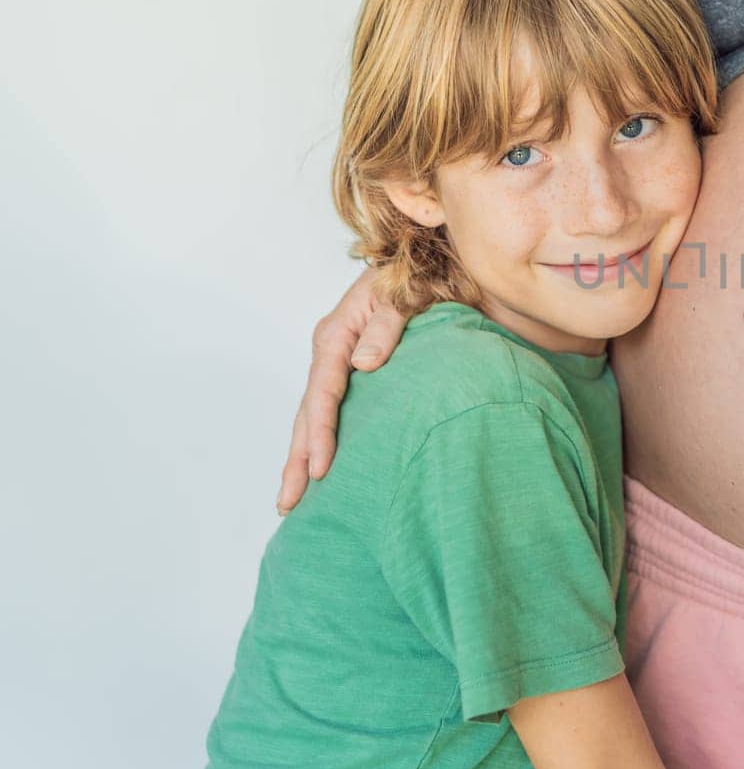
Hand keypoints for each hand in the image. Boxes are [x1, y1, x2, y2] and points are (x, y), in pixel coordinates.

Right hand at [277, 267, 408, 513]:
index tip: (320, 470)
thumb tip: (363, 364)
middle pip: (308, 412)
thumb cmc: (418, 276)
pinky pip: (332, 410)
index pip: (323, 392)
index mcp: (337, 333)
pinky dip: (322, 439)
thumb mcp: (405, 294)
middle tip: (288, 504)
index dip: (320, 433)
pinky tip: (320, 468)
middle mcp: (331, 351)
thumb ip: (387, 327)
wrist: (430, 264)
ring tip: (292, 499)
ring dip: (302, 456)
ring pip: (312, 416)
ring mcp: (339, 362)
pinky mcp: (352, 371)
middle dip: (297, 459)